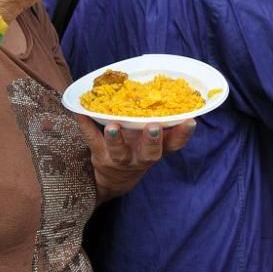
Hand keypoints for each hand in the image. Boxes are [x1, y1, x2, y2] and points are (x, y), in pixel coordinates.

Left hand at [76, 115, 195, 202]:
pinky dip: (85, 125)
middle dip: (152, 140)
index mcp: (156, 150)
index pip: (174, 144)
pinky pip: (92, 139)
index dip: (183, 134)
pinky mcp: (100, 155)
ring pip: (119, 151)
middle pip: (150, 153)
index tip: (191, 120)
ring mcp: (119, 158)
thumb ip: (161, 125)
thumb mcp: (152, 143)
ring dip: (116, 139)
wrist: (114, 179)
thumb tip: (167, 93)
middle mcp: (140, 157)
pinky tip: (81, 113)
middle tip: (152, 127)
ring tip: (113, 126)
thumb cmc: (138, 151)